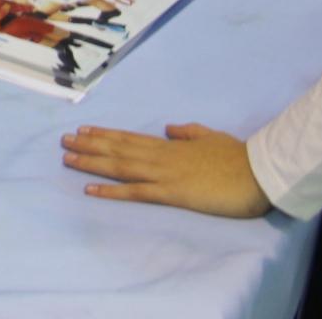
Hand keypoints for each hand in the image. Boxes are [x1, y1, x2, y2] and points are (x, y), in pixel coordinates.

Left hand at [60, 123, 271, 217]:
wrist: (257, 173)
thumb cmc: (238, 157)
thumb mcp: (211, 136)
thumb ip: (189, 132)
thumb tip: (169, 128)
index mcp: (172, 144)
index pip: (131, 137)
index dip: (106, 134)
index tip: (84, 130)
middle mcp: (162, 156)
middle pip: (118, 149)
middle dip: (90, 145)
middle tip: (64, 141)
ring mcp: (164, 174)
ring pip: (120, 166)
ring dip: (92, 162)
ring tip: (68, 158)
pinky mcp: (172, 193)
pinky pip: (135, 192)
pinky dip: (111, 190)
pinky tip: (91, 190)